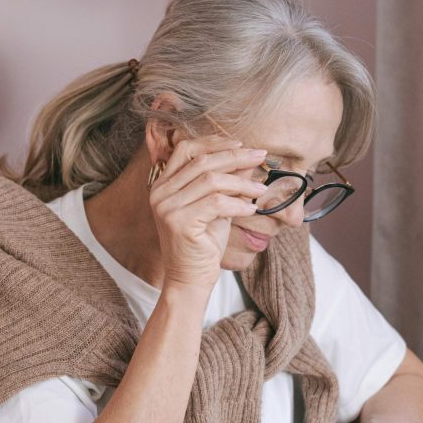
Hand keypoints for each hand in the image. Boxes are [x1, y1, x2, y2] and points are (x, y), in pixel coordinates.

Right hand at [149, 135, 267, 290]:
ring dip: (242, 182)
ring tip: (261, 190)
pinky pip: (216, 203)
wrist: (190, 279)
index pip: (186, 149)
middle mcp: (160, 192)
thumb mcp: (217, 207)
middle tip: (261, 156)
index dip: (214, 142)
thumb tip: (249, 159)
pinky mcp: (178, 222)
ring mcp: (167, 207)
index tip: (242, 144)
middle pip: (202, 161)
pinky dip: (238, 203)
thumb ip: (227, 183)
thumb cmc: (203, 243)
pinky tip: (252, 208)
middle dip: (235, 157)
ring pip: (211, 180)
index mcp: (164, 184)